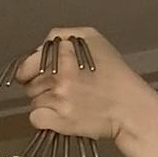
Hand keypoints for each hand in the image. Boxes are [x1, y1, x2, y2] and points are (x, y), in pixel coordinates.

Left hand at [12, 28, 157, 146]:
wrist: (129, 107)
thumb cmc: (114, 74)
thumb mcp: (93, 39)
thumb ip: (62, 35)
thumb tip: (38, 48)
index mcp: (65, 52)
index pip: (28, 63)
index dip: (32, 70)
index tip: (40, 74)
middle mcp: (60, 74)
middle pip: (29, 83)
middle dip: (40, 86)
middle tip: (62, 89)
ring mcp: (59, 98)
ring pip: (33, 101)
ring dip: (45, 102)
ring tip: (67, 101)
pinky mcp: (59, 120)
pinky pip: (35, 118)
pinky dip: (44, 118)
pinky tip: (60, 115)